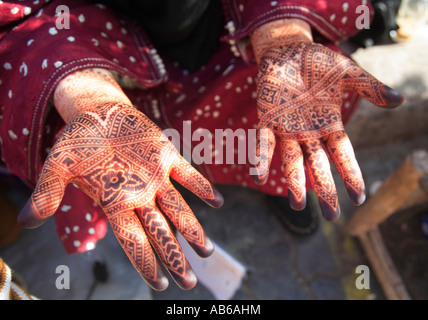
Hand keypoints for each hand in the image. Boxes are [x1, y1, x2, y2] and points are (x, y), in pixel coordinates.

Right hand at [18, 102, 222, 289]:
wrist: (99, 113)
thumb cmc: (78, 142)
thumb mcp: (58, 166)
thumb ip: (47, 193)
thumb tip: (25, 223)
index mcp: (115, 202)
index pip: (132, 240)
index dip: (146, 262)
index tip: (160, 285)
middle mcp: (139, 195)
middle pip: (160, 232)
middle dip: (174, 256)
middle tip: (189, 282)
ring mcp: (155, 177)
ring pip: (178, 209)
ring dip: (193, 229)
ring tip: (208, 252)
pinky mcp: (166, 156)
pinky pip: (188, 174)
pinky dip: (202, 186)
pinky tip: (217, 202)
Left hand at [253, 40, 402, 220]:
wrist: (289, 50)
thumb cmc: (318, 63)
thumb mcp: (348, 74)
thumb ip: (370, 88)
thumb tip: (400, 101)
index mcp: (330, 125)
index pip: (343, 156)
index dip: (351, 175)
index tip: (359, 197)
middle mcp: (309, 133)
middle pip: (319, 166)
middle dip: (325, 190)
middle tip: (332, 216)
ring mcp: (288, 129)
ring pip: (292, 161)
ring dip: (295, 182)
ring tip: (299, 204)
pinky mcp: (268, 120)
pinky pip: (264, 143)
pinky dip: (261, 158)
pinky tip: (259, 177)